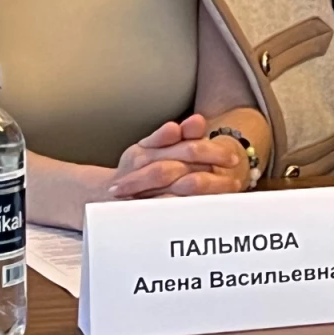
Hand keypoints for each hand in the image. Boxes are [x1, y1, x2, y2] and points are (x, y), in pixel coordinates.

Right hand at [108, 115, 247, 198]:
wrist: (98, 198)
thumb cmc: (133, 169)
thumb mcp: (148, 147)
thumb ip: (171, 136)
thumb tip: (197, 120)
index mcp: (146, 153)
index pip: (187, 148)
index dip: (212, 152)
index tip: (233, 159)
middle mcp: (142, 171)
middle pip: (185, 170)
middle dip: (212, 176)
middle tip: (235, 182)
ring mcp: (139, 194)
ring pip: (176, 193)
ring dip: (204, 194)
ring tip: (227, 195)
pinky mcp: (138, 214)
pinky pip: (166, 212)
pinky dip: (187, 210)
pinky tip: (205, 211)